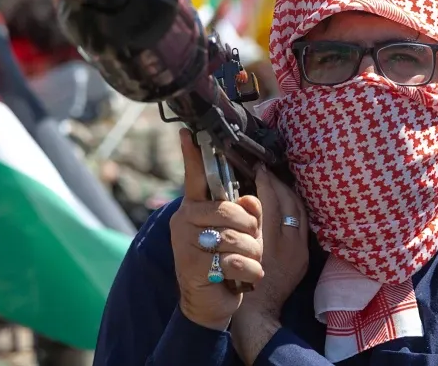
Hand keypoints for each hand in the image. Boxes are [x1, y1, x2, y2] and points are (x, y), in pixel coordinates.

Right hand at [169, 130, 263, 330]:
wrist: (209, 305)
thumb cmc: (224, 262)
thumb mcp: (236, 234)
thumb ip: (242, 212)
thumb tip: (250, 198)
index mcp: (195, 208)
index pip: (195, 177)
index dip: (193, 155)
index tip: (189, 131)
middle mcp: (185, 221)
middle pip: (231, 211)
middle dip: (251, 230)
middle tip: (251, 245)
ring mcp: (186, 244)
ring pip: (236, 237)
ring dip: (252, 254)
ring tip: (246, 263)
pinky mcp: (193, 267)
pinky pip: (235, 261)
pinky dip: (248, 273)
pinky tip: (241, 279)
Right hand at [235, 165, 308, 320]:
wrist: (255, 316)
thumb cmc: (235, 284)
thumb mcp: (236, 252)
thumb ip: (245, 224)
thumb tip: (250, 198)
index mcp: (271, 241)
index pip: (272, 201)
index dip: (266, 181)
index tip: (258, 168)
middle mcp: (289, 244)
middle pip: (289, 202)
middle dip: (278, 183)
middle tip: (266, 172)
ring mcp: (299, 250)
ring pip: (299, 211)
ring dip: (288, 194)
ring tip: (276, 183)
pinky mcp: (303, 257)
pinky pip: (302, 224)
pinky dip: (294, 209)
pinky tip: (285, 204)